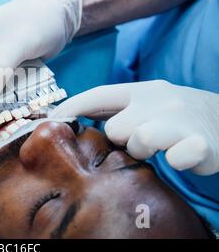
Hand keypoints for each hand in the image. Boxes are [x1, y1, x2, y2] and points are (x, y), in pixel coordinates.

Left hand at [49, 80, 218, 174]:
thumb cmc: (174, 114)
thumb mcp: (144, 102)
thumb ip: (113, 108)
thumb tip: (69, 116)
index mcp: (142, 91)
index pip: (98, 96)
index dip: (72, 107)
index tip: (51, 121)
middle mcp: (159, 101)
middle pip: (115, 129)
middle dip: (121, 141)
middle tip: (138, 143)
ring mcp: (180, 121)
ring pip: (140, 142)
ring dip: (145, 152)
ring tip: (159, 150)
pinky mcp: (201, 143)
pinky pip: (177, 157)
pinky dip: (177, 160)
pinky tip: (181, 157)